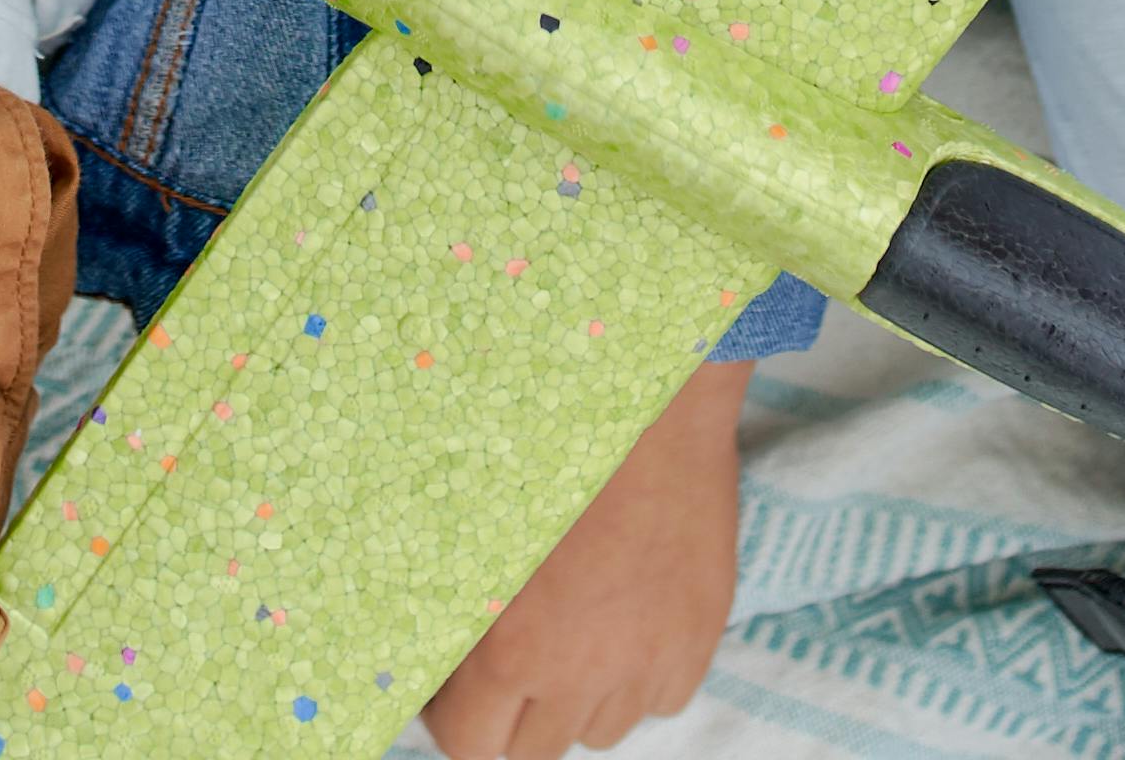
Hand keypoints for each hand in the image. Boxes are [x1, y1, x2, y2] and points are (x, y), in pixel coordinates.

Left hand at [424, 356, 741, 758]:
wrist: (651, 400)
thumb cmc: (548, 448)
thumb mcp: (471, 526)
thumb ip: (449, 609)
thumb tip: (426, 663)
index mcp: (512, 648)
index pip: (471, 746)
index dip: (456, 718)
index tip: (454, 686)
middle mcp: (583, 672)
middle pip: (535, 750)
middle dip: (512, 714)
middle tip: (509, 655)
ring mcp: (649, 662)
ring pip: (601, 729)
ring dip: (578, 698)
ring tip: (571, 626)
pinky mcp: (698, 641)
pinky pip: (659, 698)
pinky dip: (638, 677)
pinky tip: (624, 615)